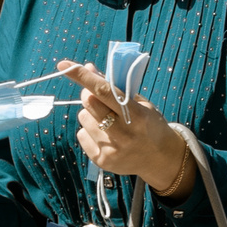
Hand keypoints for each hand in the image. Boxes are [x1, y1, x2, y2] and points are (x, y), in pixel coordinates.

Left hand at [55, 60, 195, 196]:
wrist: (161, 159)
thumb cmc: (150, 126)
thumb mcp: (142, 104)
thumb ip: (116, 87)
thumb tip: (89, 69)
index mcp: (137, 116)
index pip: (105, 91)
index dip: (83, 76)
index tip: (65, 65)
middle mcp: (123, 135)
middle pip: (89, 103)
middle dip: (89, 93)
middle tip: (99, 96)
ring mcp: (111, 150)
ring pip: (83, 117)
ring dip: (91, 114)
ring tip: (109, 122)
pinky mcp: (101, 161)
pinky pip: (81, 134)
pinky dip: (89, 131)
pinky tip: (105, 136)